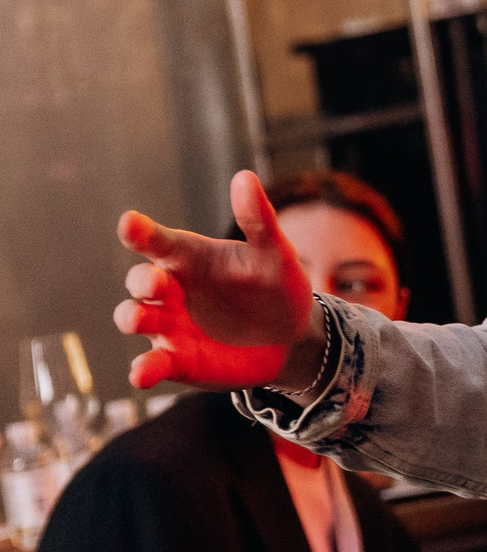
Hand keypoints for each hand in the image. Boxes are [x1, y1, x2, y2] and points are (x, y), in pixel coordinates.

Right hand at [114, 171, 317, 390]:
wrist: (292, 337)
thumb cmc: (277, 286)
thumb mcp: (275, 253)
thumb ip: (258, 219)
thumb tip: (245, 177)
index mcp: (189, 258)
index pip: (157, 241)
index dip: (141, 232)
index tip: (130, 223)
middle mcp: (170, 290)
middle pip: (141, 282)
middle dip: (142, 282)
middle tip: (156, 283)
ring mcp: (168, 325)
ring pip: (137, 319)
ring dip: (133, 318)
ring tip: (140, 318)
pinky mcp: (176, 360)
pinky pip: (153, 365)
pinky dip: (144, 370)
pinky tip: (141, 375)